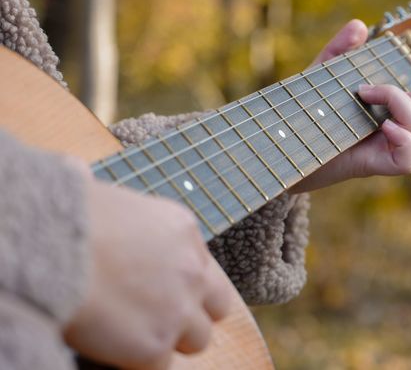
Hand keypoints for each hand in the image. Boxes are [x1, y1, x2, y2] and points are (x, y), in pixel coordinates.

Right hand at [64, 163, 232, 369]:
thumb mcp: (117, 204)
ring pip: (197, 340)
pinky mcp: (155, 345)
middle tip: (159, 320)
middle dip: (192, 316)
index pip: (206, 268)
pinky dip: (141, 362)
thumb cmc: (68, 216)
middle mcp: (192, 269)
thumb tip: (101, 199)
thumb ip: (133, 224)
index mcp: (183, 230)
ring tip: (136, 336)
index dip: (187, 285)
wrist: (52, 246)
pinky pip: (161, 366)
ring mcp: (179, 309)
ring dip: (171, 341)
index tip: (167, 292)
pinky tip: (117, 349)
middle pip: (216, 307)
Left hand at [292, 20, 410, 191]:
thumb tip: (359, 26)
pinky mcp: (373, 166)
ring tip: (371, 103)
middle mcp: (394, 137)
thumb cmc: (301, 113)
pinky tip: (382, 127)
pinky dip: (403, 139)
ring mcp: (386, 152)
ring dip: (410, 111)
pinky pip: (408, 161)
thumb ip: (339, 51)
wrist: (278, 146)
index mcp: (390, 116)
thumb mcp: (320, 76)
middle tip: (368, 89)